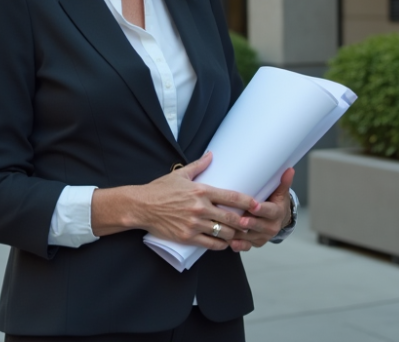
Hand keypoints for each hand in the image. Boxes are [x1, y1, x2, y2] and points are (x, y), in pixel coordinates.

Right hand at [91, 152, 260, 251]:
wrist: (141, 206)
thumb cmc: (160, 189)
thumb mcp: (180, 174)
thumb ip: (199, 165)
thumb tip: (212, 154)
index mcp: (201, 191)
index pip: (231, 196)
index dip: (247, 202)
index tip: (257, 204)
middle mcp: (200, 208)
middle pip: (231, 218)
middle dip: (245, 222)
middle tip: (252, 223)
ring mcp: (194, 224)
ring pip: (223, 232)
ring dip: (234, 234)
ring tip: (239, 234)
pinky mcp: (187, 237)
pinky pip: (210, 244)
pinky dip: (220, 245)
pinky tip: (224, 243)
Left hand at [227, 167, 294, 252]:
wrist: (278, 219)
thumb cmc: (275, 202)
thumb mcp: (280, 193)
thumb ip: (282, 183)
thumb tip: (289, 169)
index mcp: (276, 213)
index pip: (269, 211)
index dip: (262, 210)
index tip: (254, 206)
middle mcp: (271, 227)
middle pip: (259, 226)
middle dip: (249, 223)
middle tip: (239, 220)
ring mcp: (262, 236)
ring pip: (250, 237)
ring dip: (239, 234)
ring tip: (227, 229)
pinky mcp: (255, 243)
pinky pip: (245, 246)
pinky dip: (237, 245)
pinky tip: (229, 243)